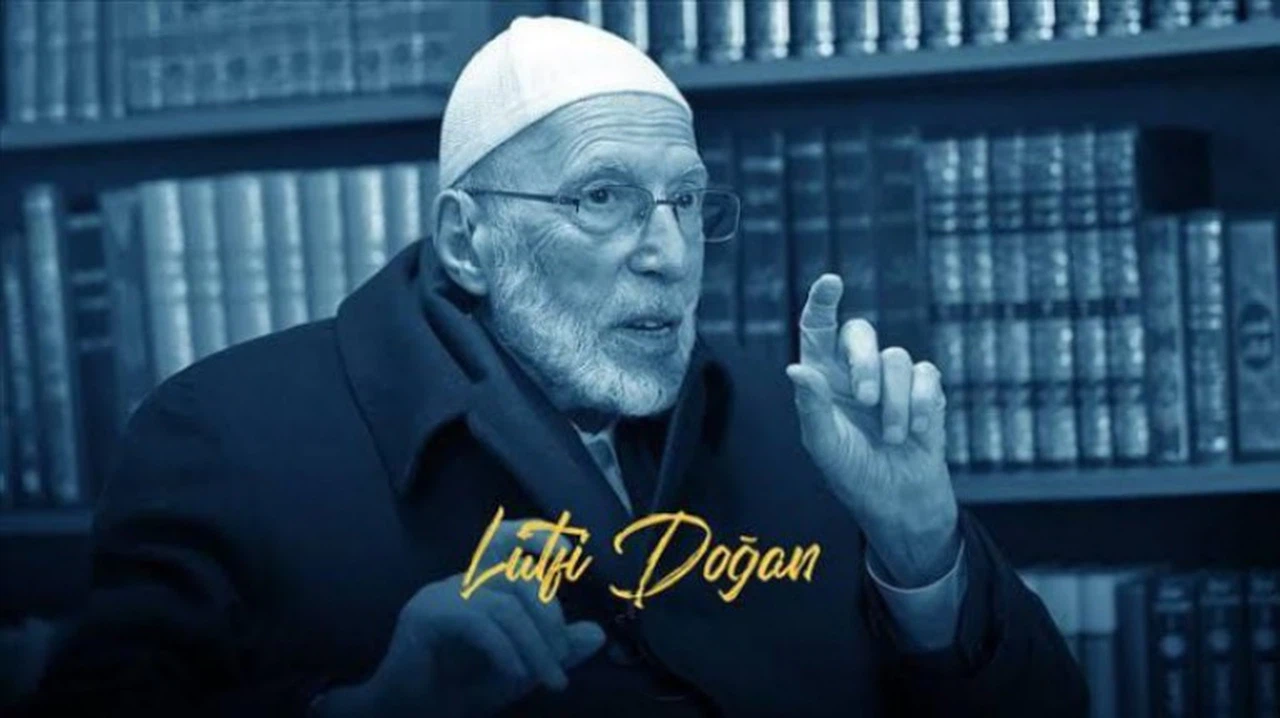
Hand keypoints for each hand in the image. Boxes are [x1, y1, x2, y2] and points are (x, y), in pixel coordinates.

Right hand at [315, 520, 605, 717]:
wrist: (411, 713)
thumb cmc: (463, 688)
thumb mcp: (523, 668)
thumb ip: (556, 650)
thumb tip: (598, 634)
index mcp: (483, 585)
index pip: (507, 539)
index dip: (537, 535)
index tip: (568, 553)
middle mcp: (462, 581)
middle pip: (517, 575)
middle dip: (550, 616)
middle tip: (562, 658)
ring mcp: (441, 595)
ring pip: (504, 604)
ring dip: (534, 644)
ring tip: (547, 678)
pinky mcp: (426, 616)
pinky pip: (478, 622)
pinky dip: (505, 649)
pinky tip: (516, 674)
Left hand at [786, 275, 958, 586]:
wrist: (900, 503)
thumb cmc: (854, 476)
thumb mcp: (825, 446)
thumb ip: (812, 406)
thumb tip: (795, 369)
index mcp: (823, 379)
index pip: (819, 329)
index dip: (823, 302)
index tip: (831, 281)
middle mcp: (855, 372)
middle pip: (860, 332)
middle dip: (865, 361)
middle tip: (864, 401)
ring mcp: (891, 380)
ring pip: (896, 357)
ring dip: (893, 401)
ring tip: (891, 437)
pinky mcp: (924, 391)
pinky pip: (925, 375)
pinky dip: (919, 405)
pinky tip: (914, 433)